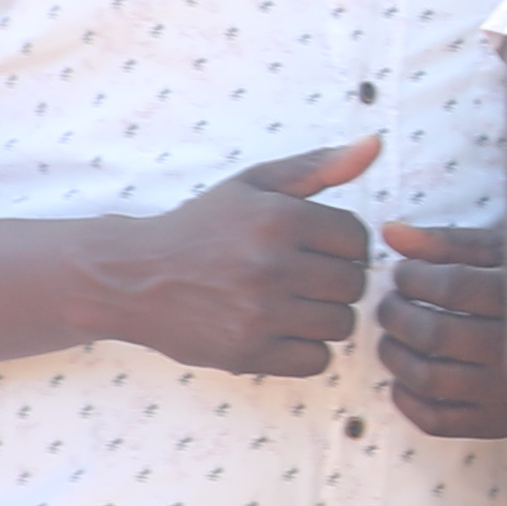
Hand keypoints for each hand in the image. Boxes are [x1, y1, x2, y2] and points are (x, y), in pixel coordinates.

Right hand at [83, 137, 380, 377]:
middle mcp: (271, 266)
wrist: (131, 276)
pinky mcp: (247, 353)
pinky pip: (318, 361)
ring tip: (290, 303)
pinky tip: (279, 330)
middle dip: (334, 281)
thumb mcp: (253, 184)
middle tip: (301, 277)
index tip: (316, 247)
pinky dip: (306, 350)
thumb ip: (318, 167)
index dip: (343, 244)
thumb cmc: (201, 228)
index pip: (358, 239)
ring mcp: (259, 313)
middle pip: (354, 285)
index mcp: (279, 219)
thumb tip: (375, 144)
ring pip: (341, 325)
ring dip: (324, 317)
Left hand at [371, 218, 506, 437]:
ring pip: (427, 379)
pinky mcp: (500, 423)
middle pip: (433, 334)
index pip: (451, 286)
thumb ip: (450, 244)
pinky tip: (404, 380)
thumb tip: (391, 233)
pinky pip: (437, 420)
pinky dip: (407, 400)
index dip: (414, 277)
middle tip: (391, 303)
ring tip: (394, 337)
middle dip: (395, 314)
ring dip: (394, 355)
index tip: (405, 273)